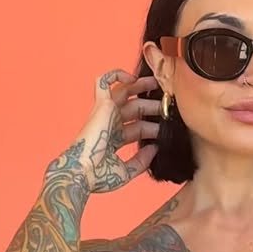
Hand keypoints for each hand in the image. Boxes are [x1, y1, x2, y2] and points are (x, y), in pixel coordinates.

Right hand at [54, 69, 160, 194]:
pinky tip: (132, 77)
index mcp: (115, 139)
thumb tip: (154, 149)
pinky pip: (103, 82)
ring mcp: (106, 113)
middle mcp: (110, 123)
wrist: (82, 174)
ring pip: (124, 91)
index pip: (138, 128)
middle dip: (153, 105)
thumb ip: (141, 162)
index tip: (169, 128)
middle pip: (135, 108)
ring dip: (141, 86)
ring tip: (158, 82)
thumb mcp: (126, 172)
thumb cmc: (98, 177)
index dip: (154, 128)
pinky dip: (115, 74)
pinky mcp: (101, 105)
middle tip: (169, 103)